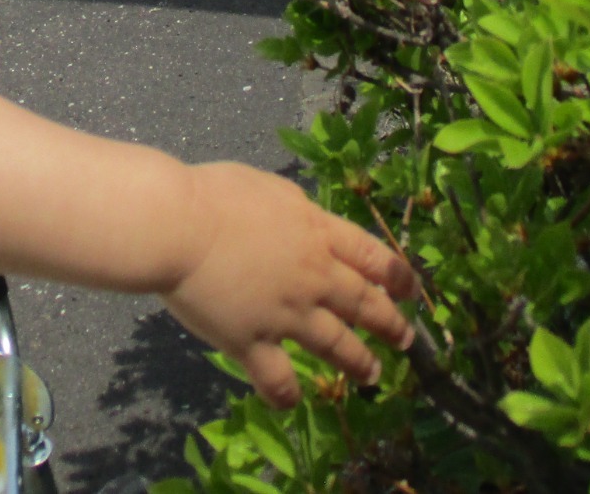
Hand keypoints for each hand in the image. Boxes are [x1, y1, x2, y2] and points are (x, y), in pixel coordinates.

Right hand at [161, 163, 416, 405]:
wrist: (177, 226)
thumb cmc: (214, 196)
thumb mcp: (270, 188)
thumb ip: (298, 211)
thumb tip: (310, 220)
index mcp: (317, 233)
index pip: (373, 257)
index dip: (397, 276)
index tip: (412, 292)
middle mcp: (313, 277)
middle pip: (363, 304)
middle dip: (390, 324)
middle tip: (404, 338)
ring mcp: (286, 313)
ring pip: (336, 346)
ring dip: (359, 363)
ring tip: (371, 375)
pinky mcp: (253, 341)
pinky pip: (278, 378)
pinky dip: (287, 394)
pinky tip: (291, 401)